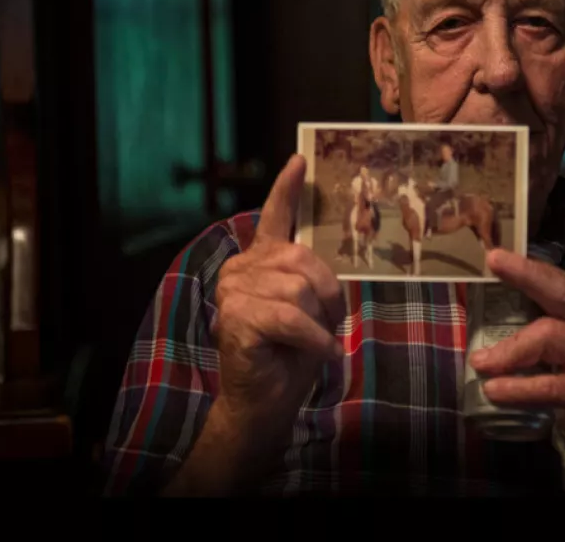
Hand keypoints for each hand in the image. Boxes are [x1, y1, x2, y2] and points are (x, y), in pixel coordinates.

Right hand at [212, 154, 345, 442]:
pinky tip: (318, 353)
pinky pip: (292, 318)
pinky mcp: (236, 319)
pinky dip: (314, 339)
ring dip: (320, 321)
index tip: (299, 161)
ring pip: (299, 290)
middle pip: (302, 259)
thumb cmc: (289, 355)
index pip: (274, 218)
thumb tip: (328, 266)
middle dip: (328, 293)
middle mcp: (240, 270)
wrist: (263, 402)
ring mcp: (233, 293)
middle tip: (331, 323)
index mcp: (259, 262)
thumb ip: (310, 279)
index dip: (287, 189)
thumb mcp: (309, 309)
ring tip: (314, 341)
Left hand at [470, 249, 564, 489]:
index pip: (561, 282)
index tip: (496, 255)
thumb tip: (485, 316)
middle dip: (528, 276)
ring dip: (511, 348)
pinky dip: (520, 388)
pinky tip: (496, 392)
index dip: (529, 267)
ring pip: (552, 337)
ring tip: (480, 362)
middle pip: (564, 293)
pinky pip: (553, 386)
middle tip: (494, 265)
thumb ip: (542, 328)